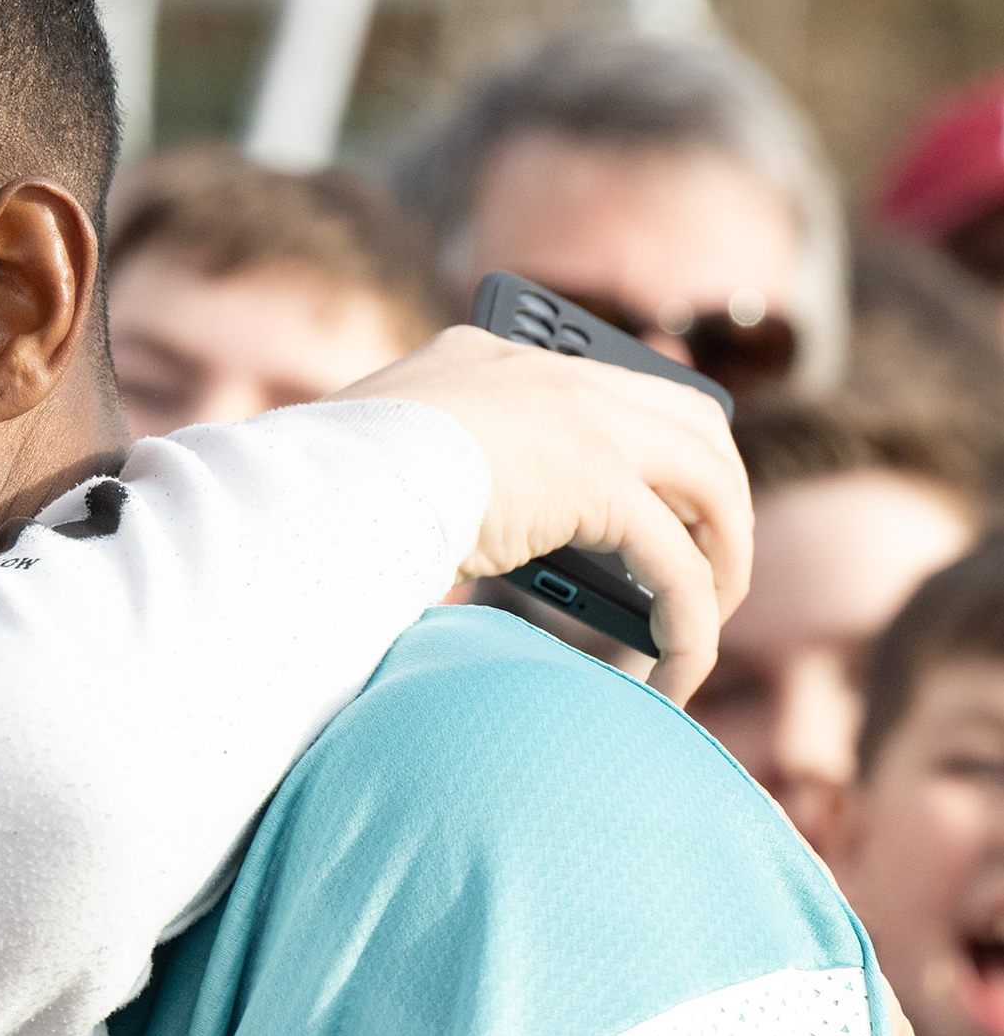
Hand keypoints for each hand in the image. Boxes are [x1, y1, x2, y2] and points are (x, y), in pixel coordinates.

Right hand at [340, 325, 750, 702]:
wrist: (312, 492)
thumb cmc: (318, 497)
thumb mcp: (379, 467)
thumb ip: (427, 476)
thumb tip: (455, 541)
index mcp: (486, 357)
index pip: (605, 385)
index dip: (652, 450)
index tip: (660, 510)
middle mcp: (547, 373)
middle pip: (691, 423)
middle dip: (716, 502)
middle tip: (703, 572)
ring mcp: (581, 417)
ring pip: (712, 485)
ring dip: (722, 561)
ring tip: (700, 630)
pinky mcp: (597, 480)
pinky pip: (678, 567)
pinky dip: (688, 630)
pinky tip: (677, 678)